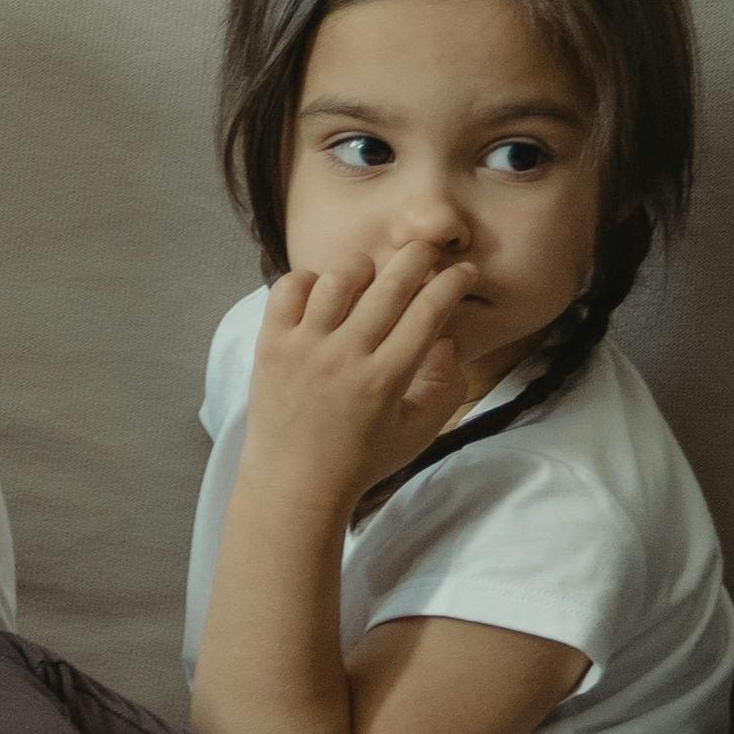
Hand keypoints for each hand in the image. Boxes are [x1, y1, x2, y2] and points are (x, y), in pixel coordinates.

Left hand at [239, 246, 485, 502]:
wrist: (293, 483)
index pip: (428, 312)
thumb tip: (447, 339)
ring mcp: (304, 348)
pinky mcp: (270, 345)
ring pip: (340, 278)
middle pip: (391, 284)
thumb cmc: (361, 459)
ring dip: (364, 266)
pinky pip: (289, 288)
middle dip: (419, 256)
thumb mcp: (418, 432)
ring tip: (373, 275)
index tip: (464, 271)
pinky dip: (310, 280)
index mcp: (386, 379)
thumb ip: (446, 387)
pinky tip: (324, 294)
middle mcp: (345, 357)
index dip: (452, 283)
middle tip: (428, 251)